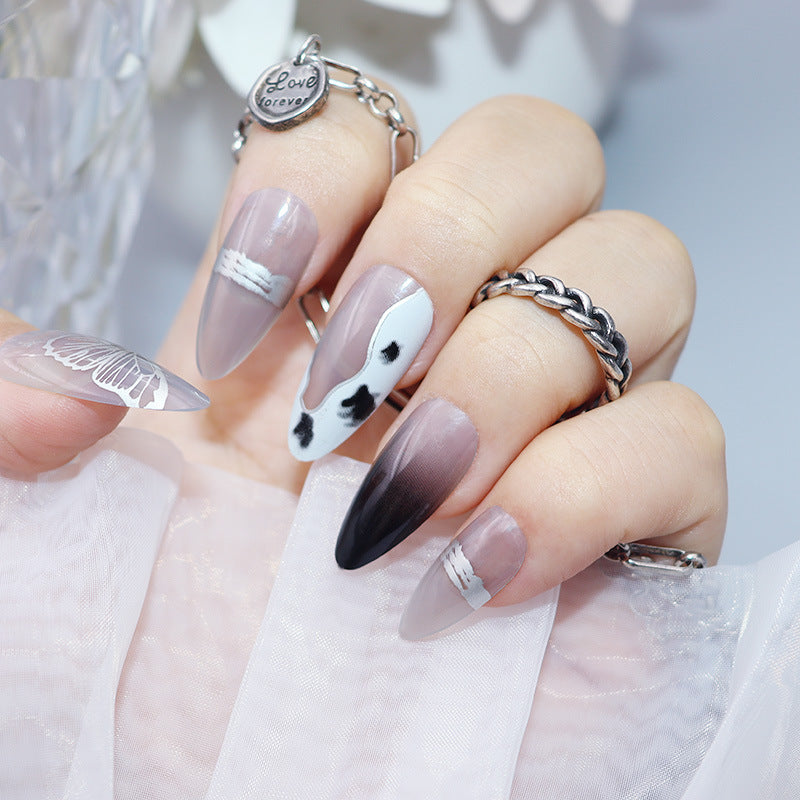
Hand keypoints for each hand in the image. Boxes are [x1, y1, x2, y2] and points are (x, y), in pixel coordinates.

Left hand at [0, 91, 726, 637]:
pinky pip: (683, 439)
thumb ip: (21, 411)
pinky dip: (582, 491)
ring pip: (643, 268)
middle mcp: (467, 319)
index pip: (372, 124)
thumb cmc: (183, 634)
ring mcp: (574, 406)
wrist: (270, 761)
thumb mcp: (80, 509)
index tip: (243, 327)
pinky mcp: (643, 509)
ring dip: (510, 373)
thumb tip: (66, 387)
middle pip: (540, 151)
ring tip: (409, 490)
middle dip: (443, 241)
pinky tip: (475, 571)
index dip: (320, 177)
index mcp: (332, 291)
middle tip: (348, 385)